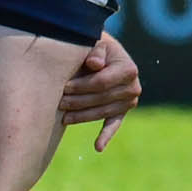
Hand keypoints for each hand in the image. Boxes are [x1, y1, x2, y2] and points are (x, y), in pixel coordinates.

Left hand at [60, 30, 141, 151]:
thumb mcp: (95, 43)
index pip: (101, 83)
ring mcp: (129, 101)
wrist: (101, 54)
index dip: (81, 86)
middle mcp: (133, 87)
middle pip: (100, 99)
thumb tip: (94, 64)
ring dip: (82, 116)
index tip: (63, 87)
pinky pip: (113, 125)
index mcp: (128, 69)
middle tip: (58, 102)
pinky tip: (97, 147)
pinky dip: (106, 136)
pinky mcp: (122, 112)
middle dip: (78, 101)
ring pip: (102, 112)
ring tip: (63, 117)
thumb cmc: (94, 47)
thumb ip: (95, 51)